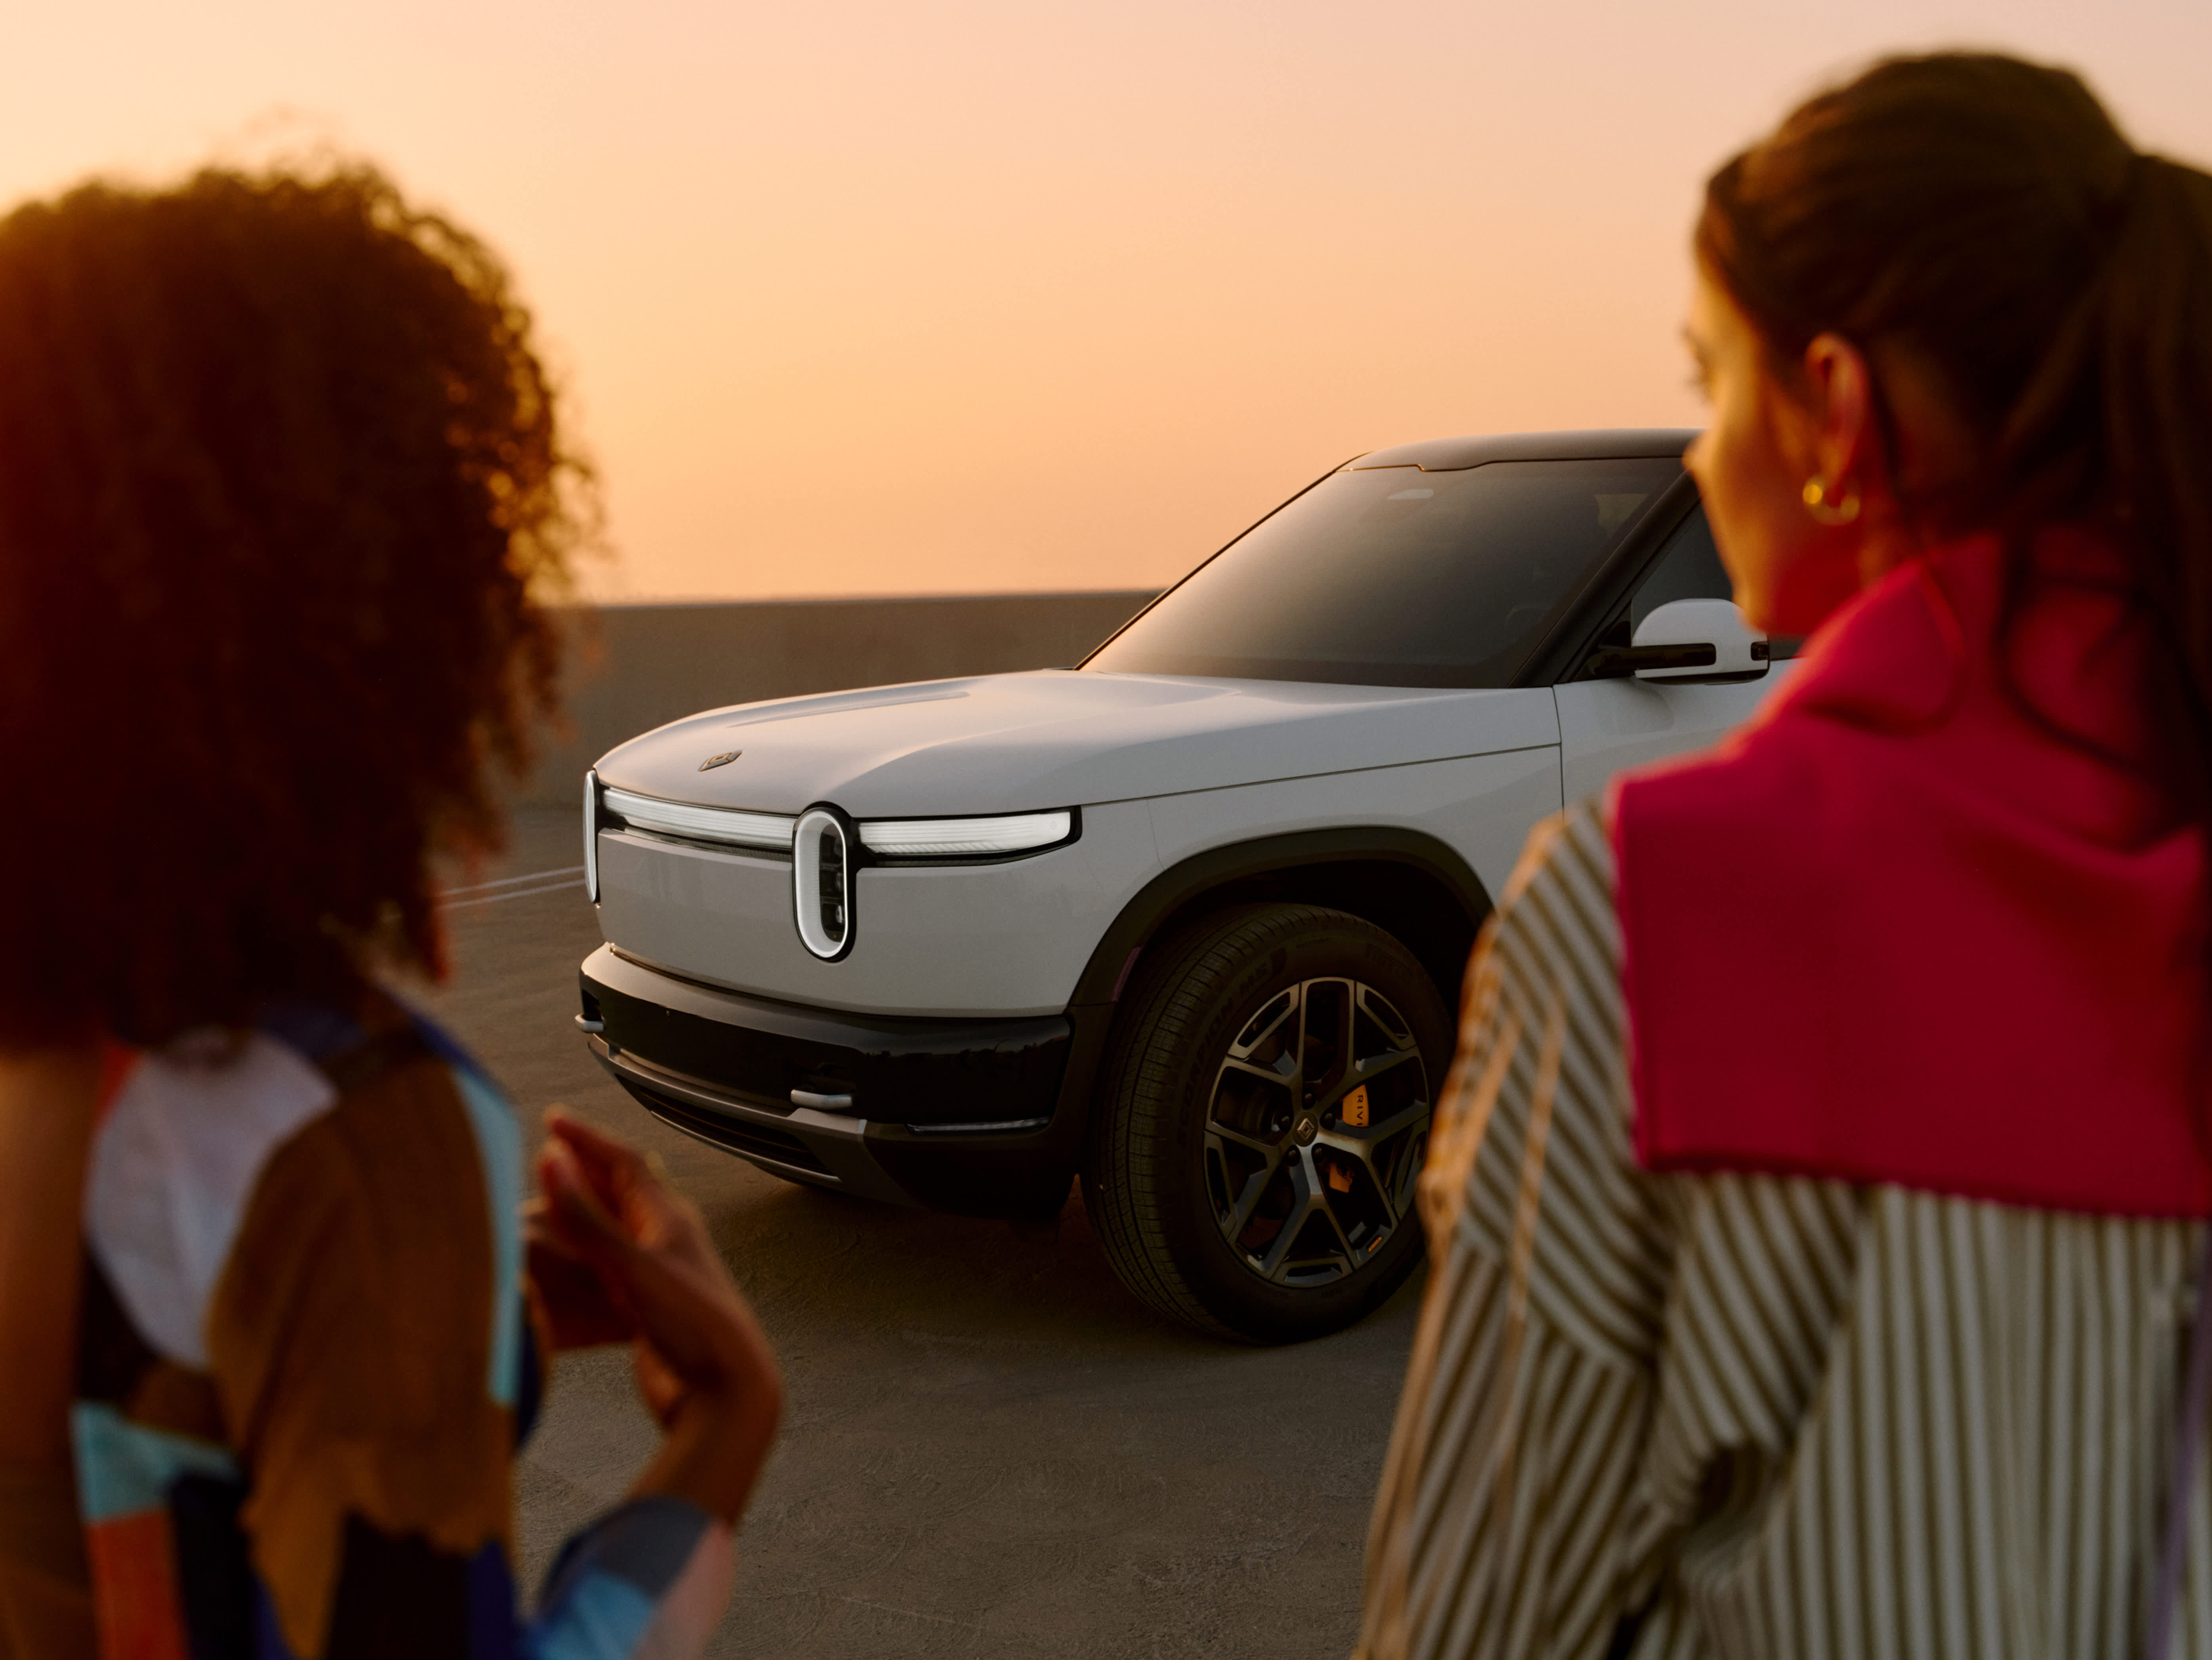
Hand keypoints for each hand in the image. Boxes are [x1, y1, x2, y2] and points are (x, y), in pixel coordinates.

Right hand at [531, 1110, 782, 1519]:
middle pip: (617, 1195)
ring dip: (578, 1220)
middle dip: (580, 1176)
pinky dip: (583, 1265)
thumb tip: (552, 1159)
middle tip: (544, 1161)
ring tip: (543, 1211)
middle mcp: (665, 1241)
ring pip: (611, 1235)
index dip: (588, 1139)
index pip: (624, 1162)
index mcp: (669, 1219)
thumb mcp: (634, 1266)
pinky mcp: (646, 1313)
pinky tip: (566, 1270)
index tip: (555, 1119)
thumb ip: (588, 1217)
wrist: (725, 1396)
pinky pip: (609, 1275)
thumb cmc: (695, 1326)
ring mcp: (656, 1277)